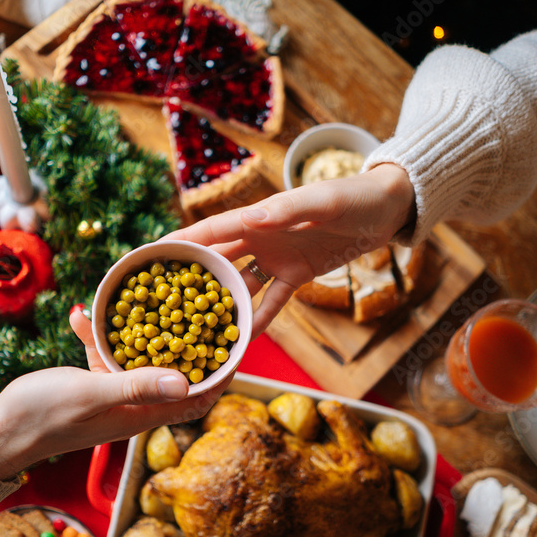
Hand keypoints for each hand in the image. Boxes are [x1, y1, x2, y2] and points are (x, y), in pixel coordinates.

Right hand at [0, 310, 229, 478]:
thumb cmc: (42, 417)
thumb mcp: (92, 394)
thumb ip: (137, 385)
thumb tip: (188, 380)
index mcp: (143, 412)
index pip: (198, 395)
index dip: (221, 369)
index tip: (236, 335)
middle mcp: (135, 403)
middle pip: (175, 369)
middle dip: (188, 336)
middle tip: (201, 299)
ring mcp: (114, 392)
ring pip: (139, 355)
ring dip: (139, 327)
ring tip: (138, 294)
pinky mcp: (92, 382)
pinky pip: (103, 353)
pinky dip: (96, 334)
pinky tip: (79, 314)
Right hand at [164, 164, 414, 336]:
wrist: (389, 208)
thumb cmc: (355, 196)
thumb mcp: (323, 201)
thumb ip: (286, 210)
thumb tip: (247, 218)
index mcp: (260, 217)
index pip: (211, 232)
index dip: (179, 244)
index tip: (147, 259)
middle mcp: (262, 237)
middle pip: (218, 261)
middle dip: (190, 280)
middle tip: (160, 305)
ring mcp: (278, 258)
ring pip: (241, 285)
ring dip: (221, 305)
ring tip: (197, 330)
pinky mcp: (299, 275)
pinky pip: (273, 302)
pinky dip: (258, 319)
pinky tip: (242, 341)